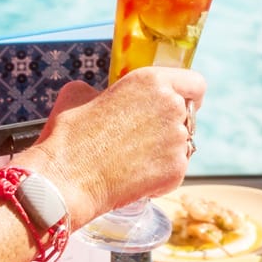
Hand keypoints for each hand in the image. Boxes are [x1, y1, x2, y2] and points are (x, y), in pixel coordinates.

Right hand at [18, 69, 203, 223]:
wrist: (66, 179)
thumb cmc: (70, 135)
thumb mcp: (78, 95)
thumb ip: (100, 90)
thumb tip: (98, 96)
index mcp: (152, 82)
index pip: (195, 83)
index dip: (189, 94)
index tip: (181, 103)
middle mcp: (172, 107)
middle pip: (188, 115)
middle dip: (170, 124)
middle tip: (143, 137)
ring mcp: (177, 141)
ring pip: (182, 144)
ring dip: (165, 150)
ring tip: (132, 159)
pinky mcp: (176, 171)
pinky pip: (175, 169)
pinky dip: (159, 174)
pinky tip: (133, 177)